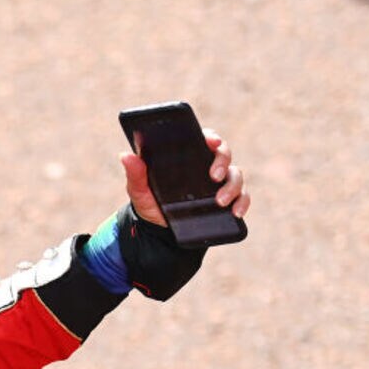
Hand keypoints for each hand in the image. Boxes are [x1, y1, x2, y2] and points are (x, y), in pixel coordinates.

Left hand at [122, 129, 249, 226]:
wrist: (159, 231)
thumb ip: (135, 175)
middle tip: (214, 176)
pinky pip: (243, 197)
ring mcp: (220, 183)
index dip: (211, 137)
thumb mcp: (140, 191)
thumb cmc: (151, 203)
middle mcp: (207, 165)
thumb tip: (125, 155)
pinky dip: (243, 203)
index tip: (213, 142)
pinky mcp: (228, 200)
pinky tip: (236, 212)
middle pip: (224, 153)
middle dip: (223, 162)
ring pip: (236, 175)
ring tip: (219, 202)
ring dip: (232, 186)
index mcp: (188, 156)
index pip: (204, 138)